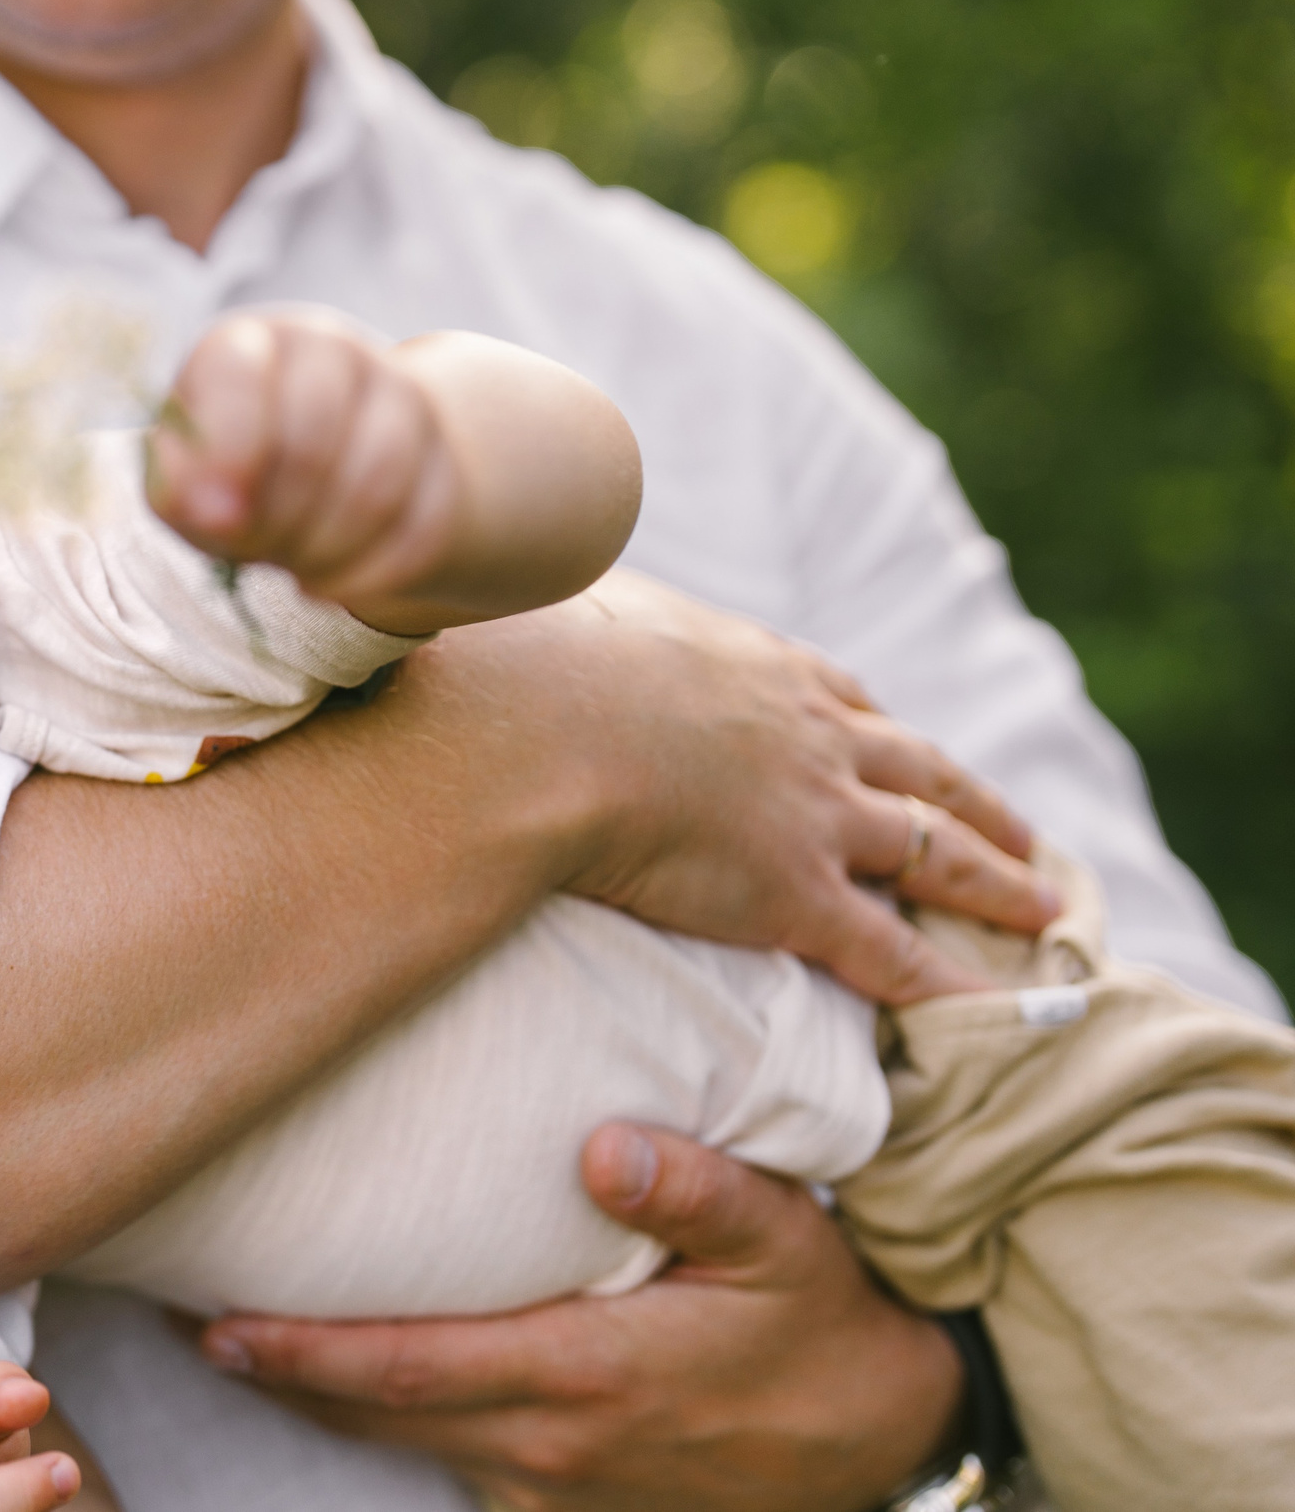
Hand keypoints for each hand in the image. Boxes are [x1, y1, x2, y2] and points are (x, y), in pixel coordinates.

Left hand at [147, 310, 455, 618]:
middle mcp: (328, 348)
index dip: (229, 451)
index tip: (216, 518)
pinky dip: (371, 574)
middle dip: (277, 517)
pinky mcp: (443, 455)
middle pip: (312, 437)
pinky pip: (423, 526)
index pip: (240, 374)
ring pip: (377, 483)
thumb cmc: (229, 475)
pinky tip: (332, 585)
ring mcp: (398, 393)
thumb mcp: (184, 481)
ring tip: (293, 569)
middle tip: (256, 552)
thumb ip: (182, 489)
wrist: (316, 479)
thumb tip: (213, 512)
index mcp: (247, 343)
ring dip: (326, 550)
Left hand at [199, 1125, 963, 1511]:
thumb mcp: (786, 1245)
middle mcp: (550, 1444)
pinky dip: (389, 1432)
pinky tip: (345, 1390)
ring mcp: (556, 1488)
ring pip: (405, 1448)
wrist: (887, 1438)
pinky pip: (454, 1470)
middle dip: (279, 1372)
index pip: (411, 1368)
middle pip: (378, 1415)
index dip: (307, 1351)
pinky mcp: (569, 1505)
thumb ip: (698, 1192)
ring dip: (320, 1402)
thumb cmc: (824, 1326)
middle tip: (186, 1322)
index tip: (221, 1323)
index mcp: (585, 1375)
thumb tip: (605, 1148)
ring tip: (236, 1344)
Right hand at [545, 571, 1057, 1002]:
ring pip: (934, 854)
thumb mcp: (581, 604)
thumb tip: (546, 578)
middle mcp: (815, 737)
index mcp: (766, 668)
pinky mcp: (796, 895)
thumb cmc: (542, 662)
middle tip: (1026, 837)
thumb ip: (595, 610)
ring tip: (1043, 907)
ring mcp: (816, 817)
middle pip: (924, 773)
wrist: (544, 730)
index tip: (906, 749)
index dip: (885, 734)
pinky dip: (949, 982)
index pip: (849, 701)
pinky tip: (992, 1005)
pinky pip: (893, 950)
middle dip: (978, 807)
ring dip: (997, 883)